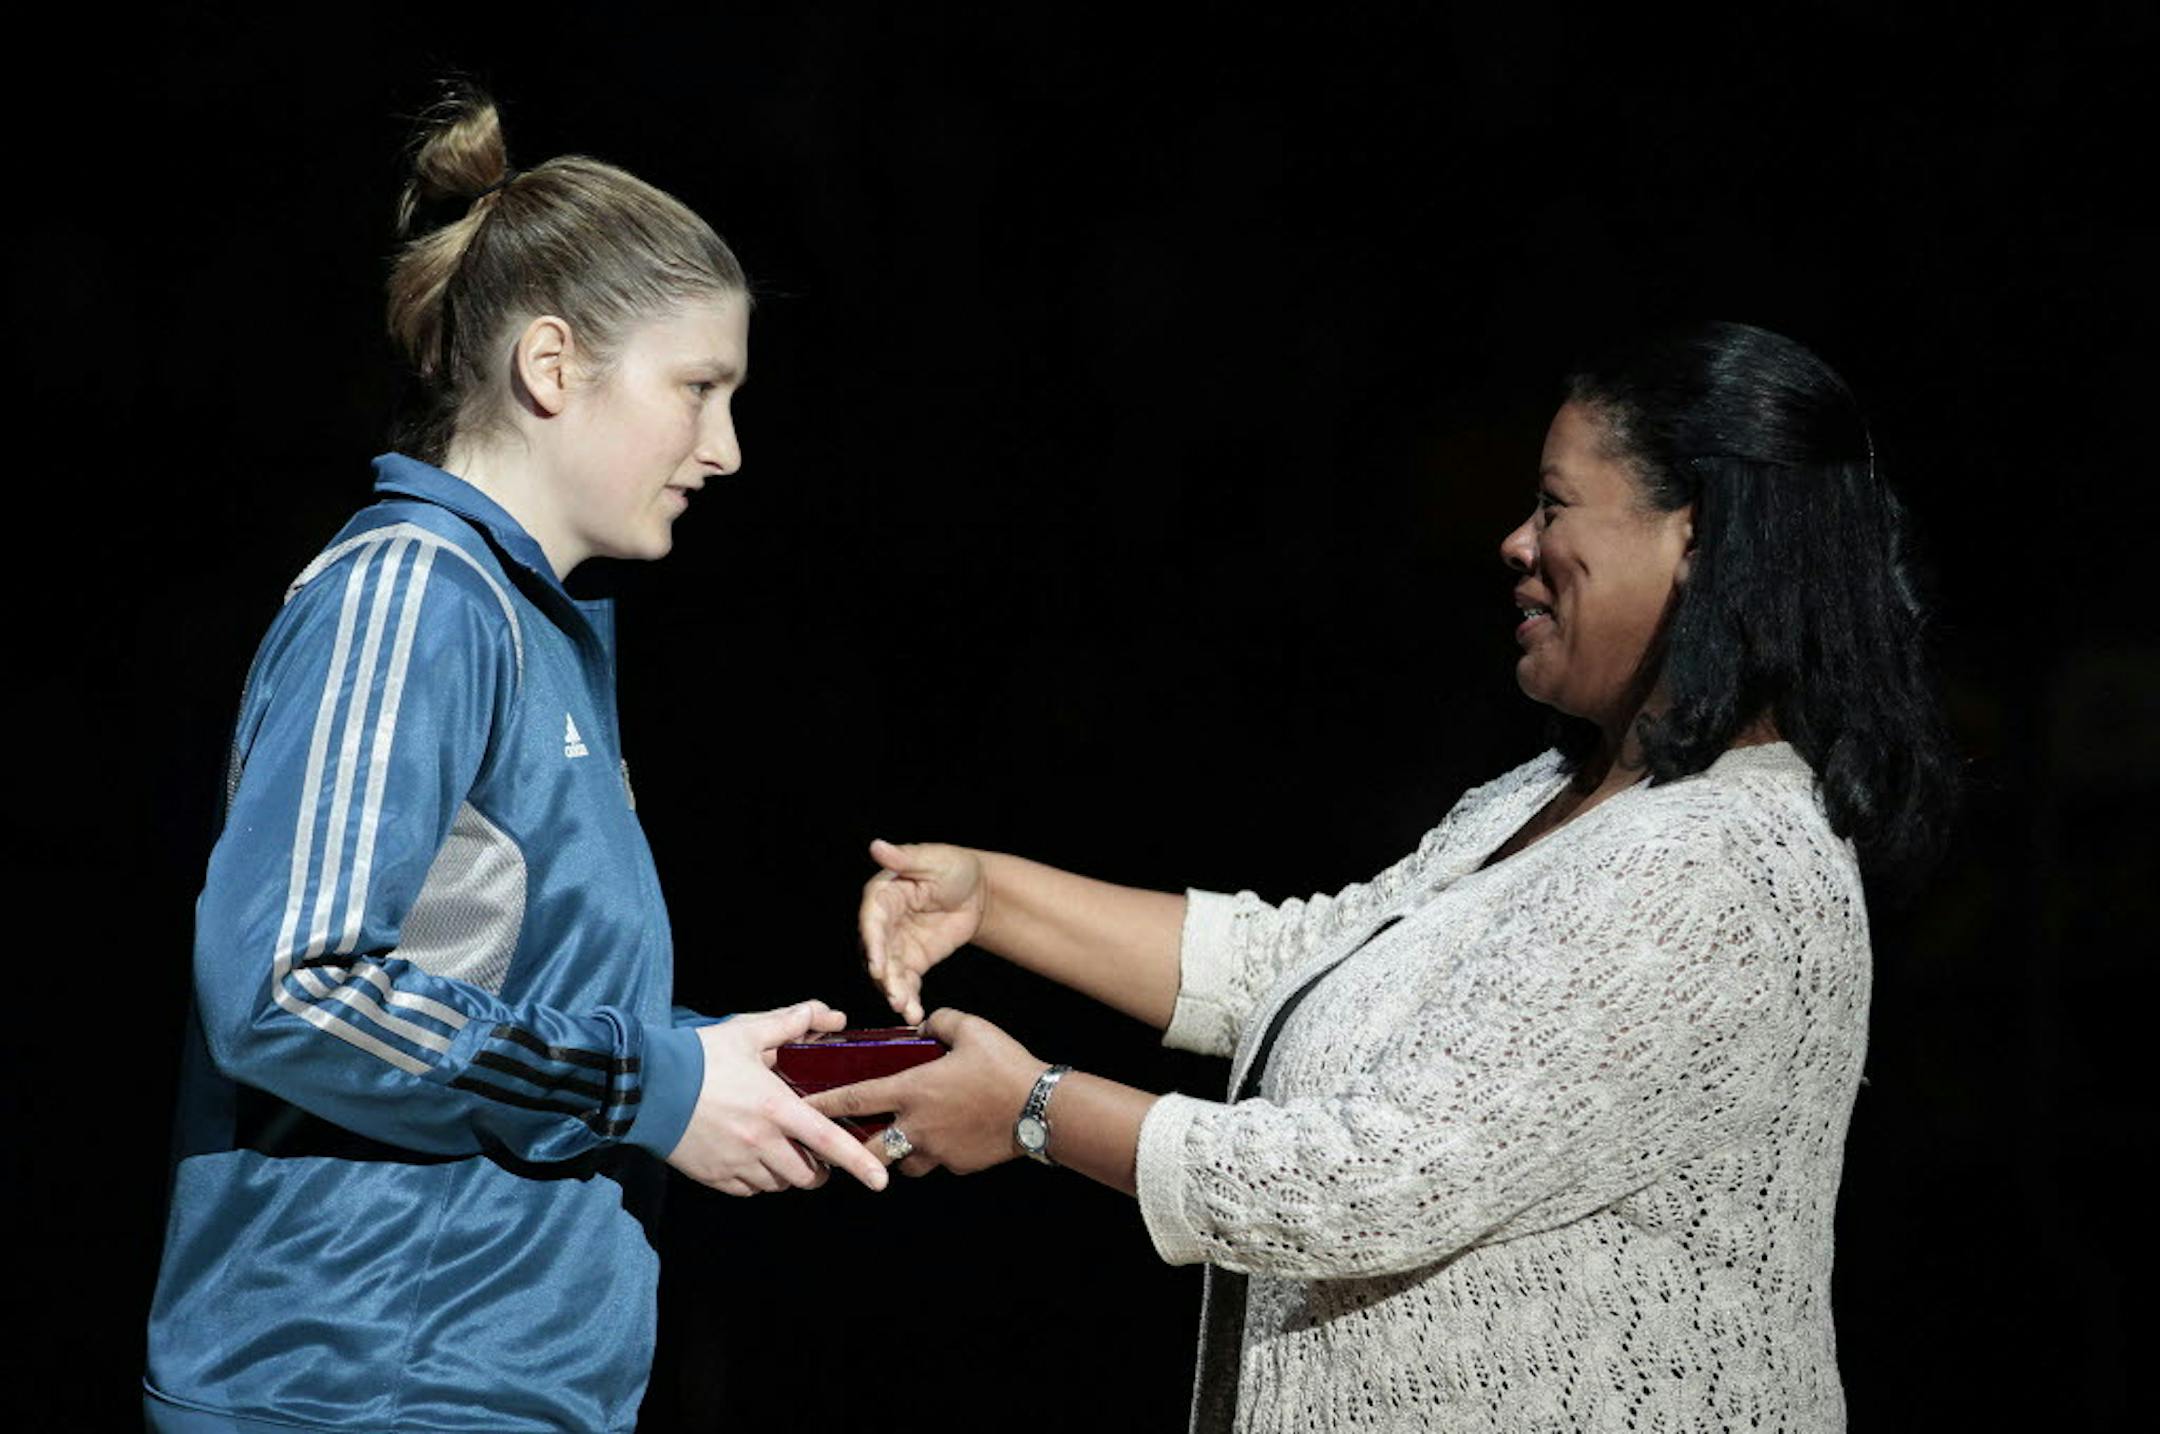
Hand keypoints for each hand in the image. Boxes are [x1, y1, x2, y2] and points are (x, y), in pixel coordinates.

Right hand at [665, 1001, 889, 1196]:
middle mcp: (761, 1142)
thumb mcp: (748, 1033)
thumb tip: (832, 1016)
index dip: (859, 1163)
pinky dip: (758, 1179)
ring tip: (782, 1150)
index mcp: (776, 1108)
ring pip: (779, 1185)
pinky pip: (749, 1189)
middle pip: (808, 1175)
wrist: (645, 1086)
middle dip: (819, 1169)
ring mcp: (737, 1164)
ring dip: (788, 1173)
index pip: (829, 1142)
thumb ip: (793, 1023)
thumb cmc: (699, 1056)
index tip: (881, 1181)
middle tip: (817, 1153)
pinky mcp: (715, 1177)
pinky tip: (752, 1156)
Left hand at [805, 1009, 1039, 1176]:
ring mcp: (938, 1150)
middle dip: (852, 1149)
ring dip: (897, 1153)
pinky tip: (950, 1137)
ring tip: (905, 1138)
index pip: (853, 1099)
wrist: (1041, 1108)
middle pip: (868, 1148)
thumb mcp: (971, 1028)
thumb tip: (925, 1027)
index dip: (822, 1104)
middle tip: (846, 1142)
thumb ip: (939, 1021)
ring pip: (902, 1162)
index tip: (800, 1109)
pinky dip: (936, 1153)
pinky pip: (938, 1162)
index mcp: (913, 1090)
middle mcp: (917, 1126)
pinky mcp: (959, 1165)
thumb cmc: (1005, 1065)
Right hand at [860, 839, 988, 1024]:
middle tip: (894, 997)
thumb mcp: (932, 860)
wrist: (979, 891)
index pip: (872, 921)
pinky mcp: (912, 961)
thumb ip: (905, 858)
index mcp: (882, 895)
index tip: (877, 965)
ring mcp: (895, 945)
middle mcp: (882, 923)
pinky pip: (906, 983)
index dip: (873, 944)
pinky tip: (914, 1014)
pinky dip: (909, 999)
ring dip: (894, 993)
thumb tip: (876, 846)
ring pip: (888, 973)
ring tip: (906, 1011)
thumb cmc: (954, 867)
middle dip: (883, 977)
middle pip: (876, 954)